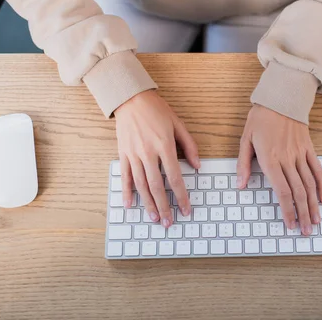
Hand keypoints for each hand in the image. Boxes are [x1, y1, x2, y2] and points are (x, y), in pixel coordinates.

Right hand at [115, 90, 199, 227]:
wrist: (131, 98)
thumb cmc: (156, 110)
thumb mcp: (178, 124)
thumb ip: (189, 145)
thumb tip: (198, 166)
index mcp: (164, 146)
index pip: (175, 177)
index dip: (181, 196)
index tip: (185, 209)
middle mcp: (148, 153)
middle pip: (157, 186)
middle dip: (164, 206)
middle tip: (169, 222)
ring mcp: (133, 154)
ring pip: (141, 185)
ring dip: (148, 203)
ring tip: (154, 218)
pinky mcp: (123, 153)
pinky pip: (125, 176)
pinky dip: (127, 192)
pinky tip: (130, 205)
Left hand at [237, 105, 321, 235]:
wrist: (281, 97)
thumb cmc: (260, 118)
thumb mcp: (245, 138)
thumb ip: (243, 164)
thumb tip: (240, 185)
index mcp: (270, 159)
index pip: (282, 191)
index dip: (287, 210)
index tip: (290, 225)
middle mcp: (287, 159)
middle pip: (298, 192)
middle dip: (302, 214)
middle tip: (306, 232)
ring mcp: (300, 154)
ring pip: (310, 184)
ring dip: (313, 205)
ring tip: (316, 221)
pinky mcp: (309, 148)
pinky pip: (317, 169)